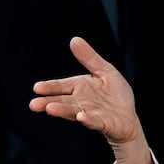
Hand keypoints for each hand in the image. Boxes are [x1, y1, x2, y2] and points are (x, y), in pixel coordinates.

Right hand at [30, 36, 150, 163]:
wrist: (129, 118)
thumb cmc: (115, 95)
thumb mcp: (104, 70)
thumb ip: (89, 58)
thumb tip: (74, 39)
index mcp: (79, 88)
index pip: (61, 86)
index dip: (49, 87)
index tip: (37, 87)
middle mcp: (81, 101)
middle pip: (62, 101)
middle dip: (48, 102)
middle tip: (34, 105)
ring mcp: (90, 113)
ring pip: (73, 111)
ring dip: (62, 110)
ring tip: (50, 109)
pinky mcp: (102, 123)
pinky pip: (94, 121)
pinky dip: (88, 119)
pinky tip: (81, 117)